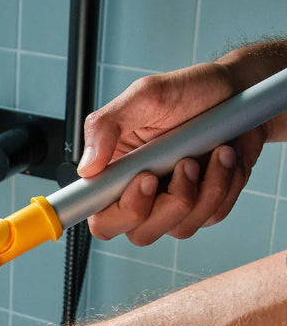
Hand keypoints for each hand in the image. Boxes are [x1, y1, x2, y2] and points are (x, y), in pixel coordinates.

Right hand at [77, 61, 265, 245]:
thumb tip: (86, 168)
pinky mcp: (205, 208)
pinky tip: (225, 158)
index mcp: (115, 177)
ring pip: (180, 228)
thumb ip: (105, 126)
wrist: (239, 91)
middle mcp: (141, 197)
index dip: (116, 215)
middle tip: (184, 163)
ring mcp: (172, 206)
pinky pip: (212, 216)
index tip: (144, 181)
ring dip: (204, 189)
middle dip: (168, 204)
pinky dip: (225, 185)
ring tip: (214, 150)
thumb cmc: (190, 92)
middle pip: (140, 234)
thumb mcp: (144, 96)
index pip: (101, 219)